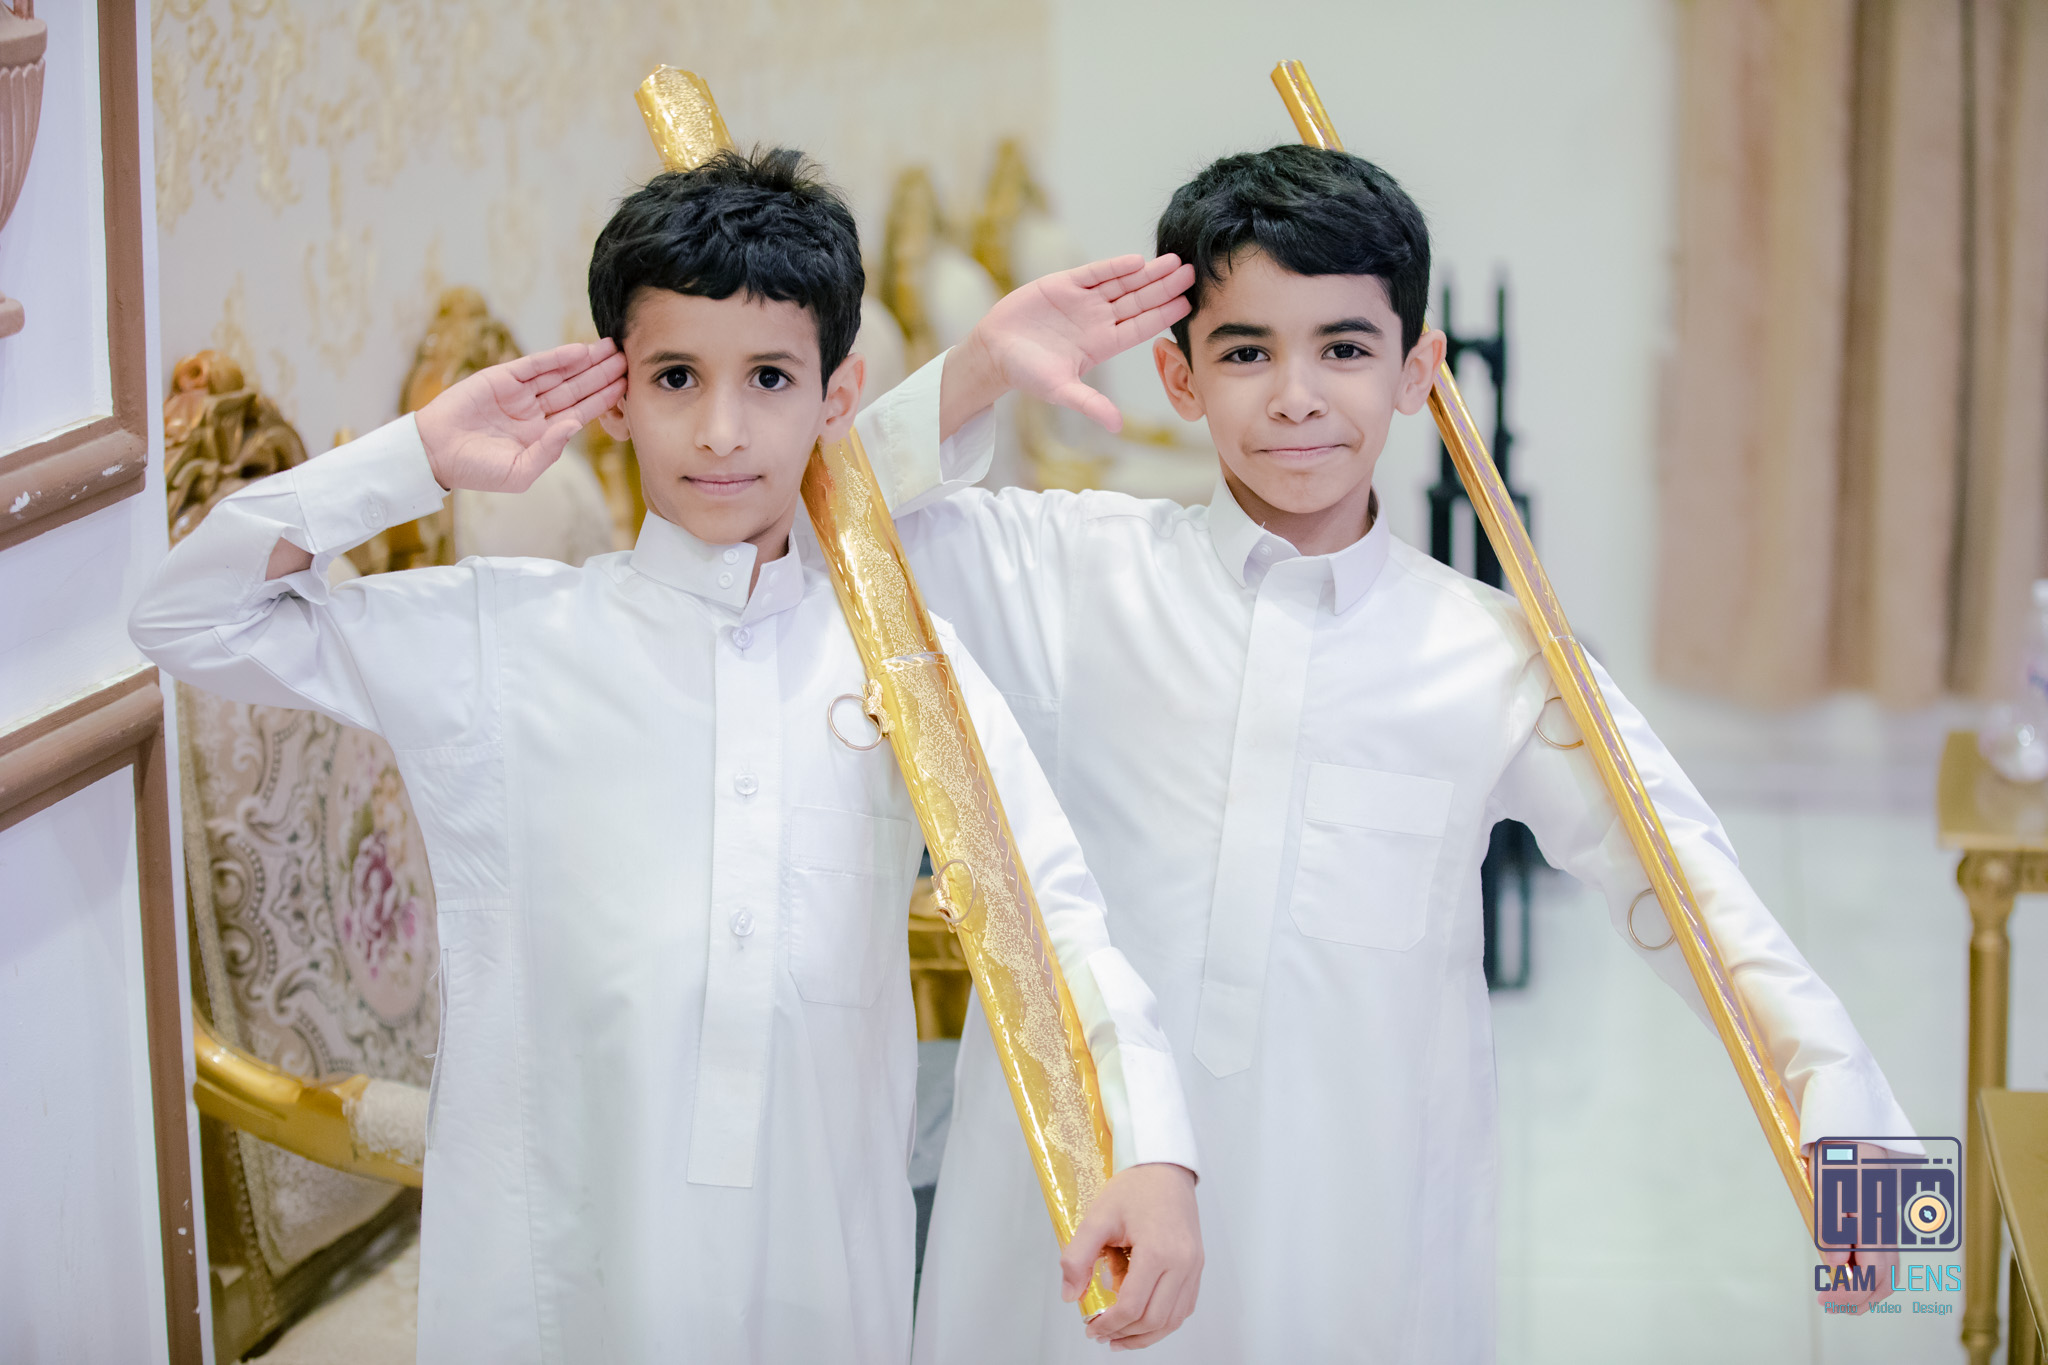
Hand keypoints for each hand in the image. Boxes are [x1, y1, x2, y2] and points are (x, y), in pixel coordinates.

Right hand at [415, 340, 627, 492]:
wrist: (436, 454)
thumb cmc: (476, 470)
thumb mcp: (519, 471)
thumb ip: (549, 450)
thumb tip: (575, 424)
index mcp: (542, 435)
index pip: (581, 412)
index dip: (604, 399)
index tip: (627, 386)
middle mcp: (535, 411)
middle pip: (576, 388)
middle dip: (602, 374)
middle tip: (627, 358)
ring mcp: (519, 393)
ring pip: (560, 374)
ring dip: (585, 361)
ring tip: (610, 349)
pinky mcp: (501, 378)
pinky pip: (534, 366)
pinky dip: (556, 358)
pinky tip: (579, 351)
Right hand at [941, 254, 1194, 438]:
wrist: (994, 352)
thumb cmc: (1026, 373)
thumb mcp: (1060, 390)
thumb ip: (1089, 404)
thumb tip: (1117, 427)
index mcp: (1102, 344)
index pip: (1140, 328)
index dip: (1163, 316)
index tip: (1187, 304)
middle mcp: (1098, 320)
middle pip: (1138, 301)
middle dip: (1164, 288)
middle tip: (1191, 273)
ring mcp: (1082, 301)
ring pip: (1121, 283)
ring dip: (1147, 273)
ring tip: (1173, 262)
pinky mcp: (1063, 284)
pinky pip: (1094, 272)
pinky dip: (1113, 266)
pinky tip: (1136, 261)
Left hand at [1060, 1162, 1201, 1350]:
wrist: (1164, 1167)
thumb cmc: (1135, 1187)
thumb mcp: (1097, 1217)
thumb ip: (1078, 1257)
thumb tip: (1070, 1295)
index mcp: (1158, 1251)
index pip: (1132, 1306)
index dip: (1108, 1324)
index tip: (1092, 1328)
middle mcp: (1182, 1263)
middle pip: (1154, 1320)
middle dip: (1125, 1334)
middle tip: (1102, 1334)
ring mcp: (1194, 1266)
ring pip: (1173, 1320)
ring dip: (1146, 1335)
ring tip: (1121, 1336)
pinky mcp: (1197, 1266)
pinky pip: (1183, 1307)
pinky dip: (1163, 1321)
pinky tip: (1143, 1320)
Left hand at [1811, 1140, 1898, 1313]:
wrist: (1855, 1134)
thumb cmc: (1837, 1160)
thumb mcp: (1826, 1191)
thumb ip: (1830, 1229)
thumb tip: (1833, 1264)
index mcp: (1874, 1223)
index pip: (1868, 1274)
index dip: (1848, 1293)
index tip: (1825, 1300)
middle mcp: (1887, 1230)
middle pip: (1884, 1280)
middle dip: (1860, 1299)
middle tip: (1832, 1306)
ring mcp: (1889, 1228)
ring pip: (1889, 1272)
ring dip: (1869, 1292)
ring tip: (1844, 1300)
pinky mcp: (1885, 1224)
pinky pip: (1887, 1260)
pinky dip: (1874, 1277)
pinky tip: (1854, 1277)